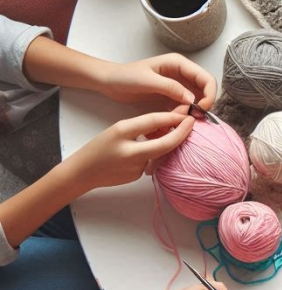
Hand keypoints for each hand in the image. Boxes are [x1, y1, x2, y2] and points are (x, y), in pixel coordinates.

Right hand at [59, 111, 193, 194]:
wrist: (82, 173)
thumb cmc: (99, 147)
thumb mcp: (118, 129)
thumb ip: (144, 125)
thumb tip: (171, 121)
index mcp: (121, 132)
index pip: (153, 122)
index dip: (173, 117)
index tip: (187, 112)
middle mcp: (130, 151)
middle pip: (165, 143)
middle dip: (182, 133)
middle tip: (192, 122)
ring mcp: (135, 167)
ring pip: (161, 153)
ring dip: (170, 142)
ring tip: (171, 131)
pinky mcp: (138, 176)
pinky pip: (153, 161)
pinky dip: (157, 153)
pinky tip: (153, 148)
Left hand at [94, 54, 216, 109]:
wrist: (109, 82)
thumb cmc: (125, 77)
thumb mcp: (147, 81)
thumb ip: (170, 88)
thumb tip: (192, 100)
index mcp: (179, 64)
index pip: (206, 78)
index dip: (209, 94)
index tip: (200, 110)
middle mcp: (183, 73)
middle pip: (206, 89)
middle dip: (204, 104)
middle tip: (194, 118)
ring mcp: (179, 85)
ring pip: (198, 99)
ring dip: (194, 111)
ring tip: (181, 119)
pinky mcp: (173, 96)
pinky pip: (187, 106)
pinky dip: (186, 114)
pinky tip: (175, 119)